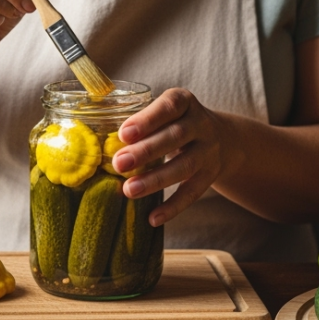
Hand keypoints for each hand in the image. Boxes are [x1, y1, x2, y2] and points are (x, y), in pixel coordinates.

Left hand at [109, 88, 242, 225]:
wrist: (222, 138)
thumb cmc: (175, 122)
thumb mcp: (164, 111)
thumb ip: (138, 120)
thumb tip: (96, 139)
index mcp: (184, 102)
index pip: (169, 106)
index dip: (147, 119)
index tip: (123, 133)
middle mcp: (201, 124)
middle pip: (176, 136)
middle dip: (146, 151)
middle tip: (119, 163)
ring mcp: (209, 151)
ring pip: (185, 166)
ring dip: (156, 179)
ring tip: (129, 190)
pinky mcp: (211, 175)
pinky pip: (193, 192)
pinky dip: (173, 207)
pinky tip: (152, 218)